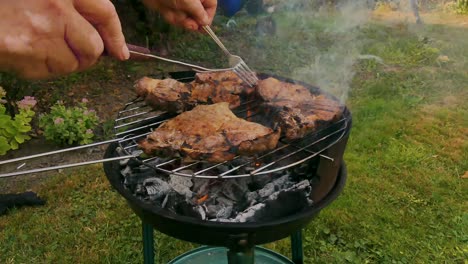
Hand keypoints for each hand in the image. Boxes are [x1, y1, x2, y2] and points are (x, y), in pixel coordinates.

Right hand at [0, 0, 128, 78]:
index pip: (104, 12)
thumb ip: (73, 7)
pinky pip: (47, 72)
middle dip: (86, 54)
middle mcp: (55, 6)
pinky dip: (39, 67)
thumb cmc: (9, 2)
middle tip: (68, 48)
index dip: (115, 36)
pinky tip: (22, 50)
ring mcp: (38, 31)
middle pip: (93, 48)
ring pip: (71, 65)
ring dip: (61, 61)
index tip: (120, 52)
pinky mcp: (21, 52)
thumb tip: (110, 45)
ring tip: (36, 43)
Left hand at [143, 0, 216, 29]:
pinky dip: (171, 17)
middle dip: (192, 20)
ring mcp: (180, 4)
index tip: (204, 27)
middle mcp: (191, 0)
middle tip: (189, 25)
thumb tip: (205, 23)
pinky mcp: (169, 8)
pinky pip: (174, 18)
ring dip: (180, 19)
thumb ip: (199, 13)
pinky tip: (167, 12)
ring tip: (173, 11)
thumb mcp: (190, 1)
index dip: (208, 17)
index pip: (210, 6)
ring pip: (185, 18)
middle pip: (197, 14)